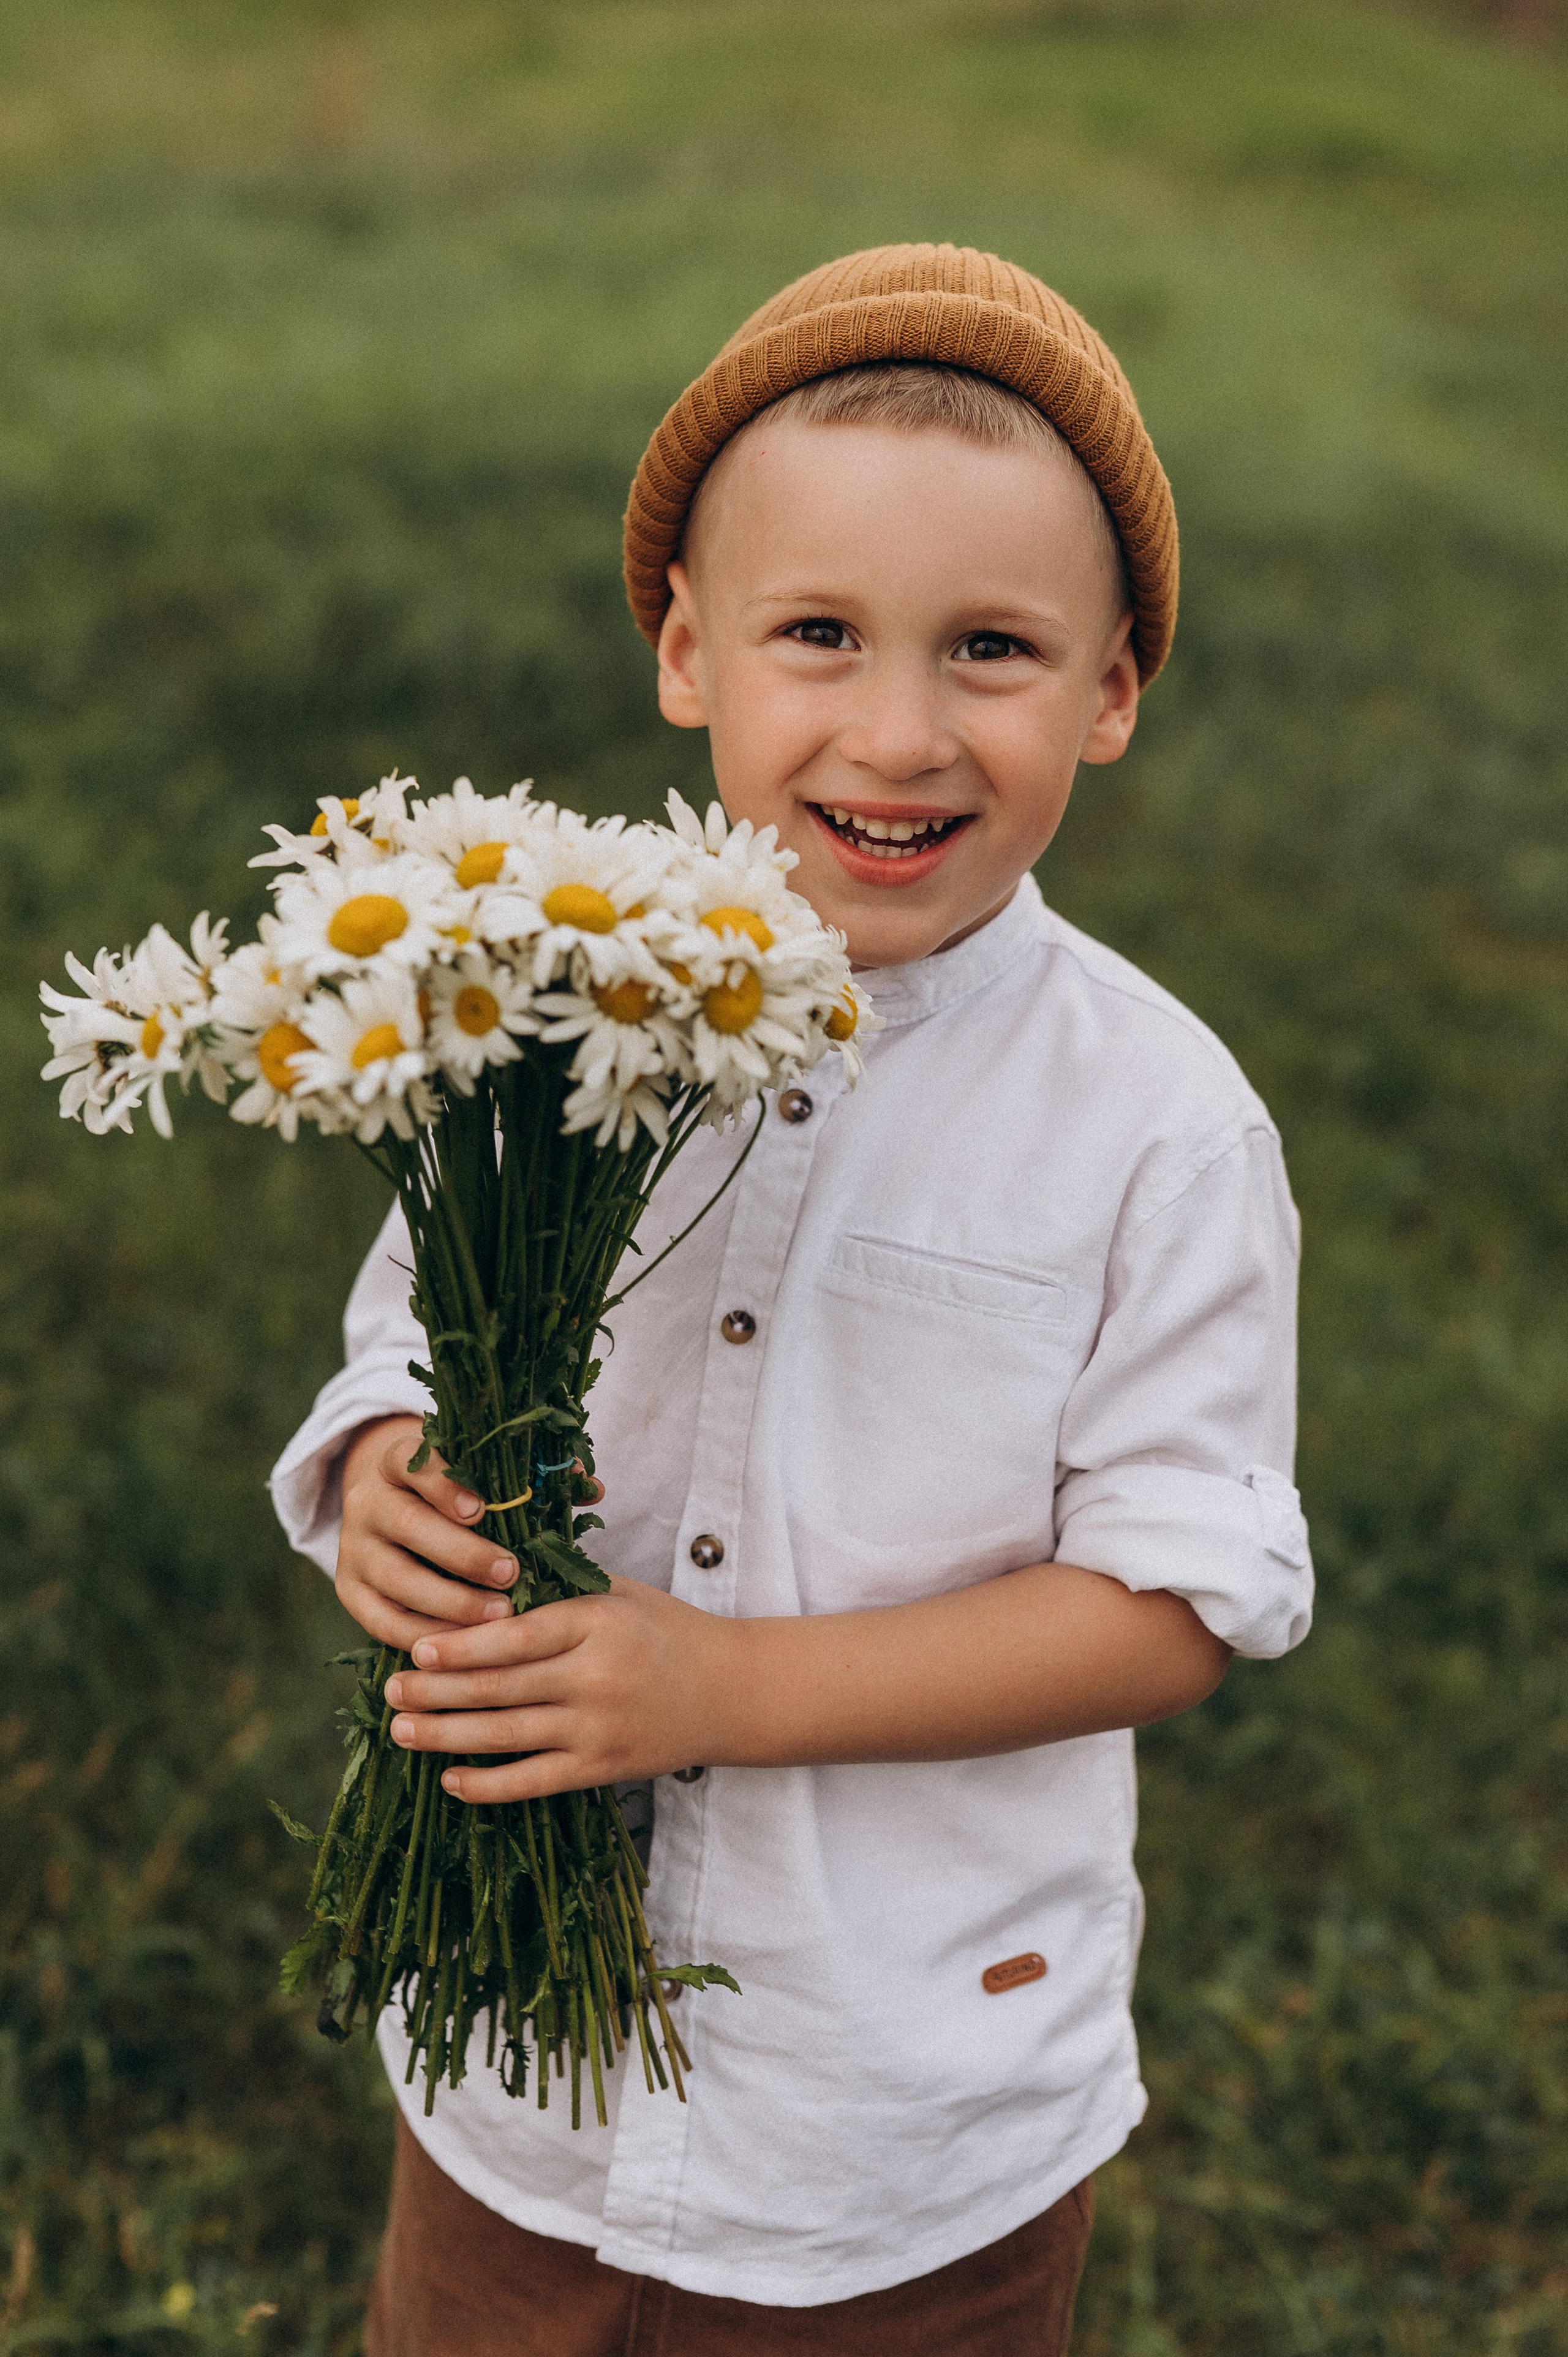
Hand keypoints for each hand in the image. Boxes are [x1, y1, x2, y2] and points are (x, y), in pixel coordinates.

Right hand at [334, 1415, 603, 1653]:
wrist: (387, 1514)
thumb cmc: (456, 1498)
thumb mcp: (481, 1479)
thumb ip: (532, 1481)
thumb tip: (591, 1487)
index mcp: (398, 1463)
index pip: (412, 1462)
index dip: (445, 1484)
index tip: (483, 1508)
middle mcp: (370, 1502)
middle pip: (406, 1525)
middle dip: (461, 1553)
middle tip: (509, 1573)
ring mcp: (354, 1549)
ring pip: (395, 1577)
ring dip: (448, 1602)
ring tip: (498, 1618)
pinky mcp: (350, 1592)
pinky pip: (382, 1620)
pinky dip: (423, 1635)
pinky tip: (465, 1648)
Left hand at [383, 1578, 739, 1802]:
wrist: (731, 1690)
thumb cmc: (667, 1631)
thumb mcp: (620, 1594)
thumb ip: (559, 1591)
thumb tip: (481, 1586)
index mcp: (596, 1623)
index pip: (517, 1636)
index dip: (463, 1645)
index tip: (417, 1648)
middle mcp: (594, 1677)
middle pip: (500, 1686)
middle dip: (437, 1691)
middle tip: (389, 1690)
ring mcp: (598, 1728)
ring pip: (507, 1735)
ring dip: (446, 1735)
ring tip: (402, 1730)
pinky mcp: (602, 1769)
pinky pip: (534, 1781)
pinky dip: (488, 1784)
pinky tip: (449, 1779)